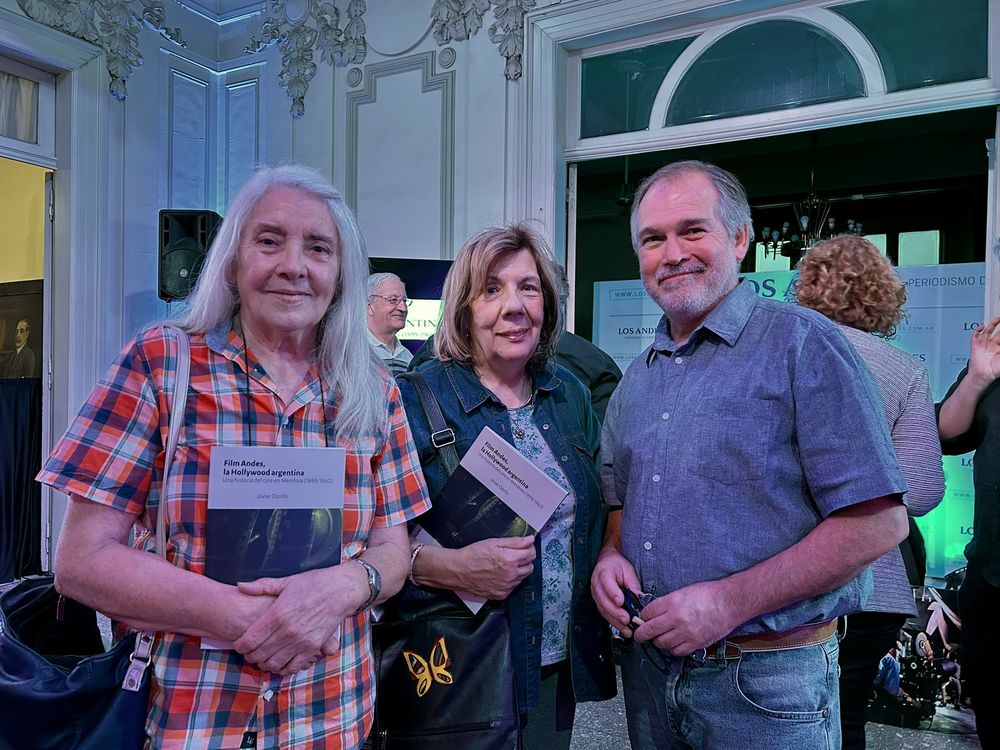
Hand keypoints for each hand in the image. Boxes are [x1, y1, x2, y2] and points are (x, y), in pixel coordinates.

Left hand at [233, 564, 366, 674]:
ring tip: (263, 657)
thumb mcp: (286, 582)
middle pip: (259, 654)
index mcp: (277, 614)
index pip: (250, 640)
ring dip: (264, 663)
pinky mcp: (313, 648)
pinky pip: (293, 667)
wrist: (341, 590)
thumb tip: (239, 586)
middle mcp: (287, 631)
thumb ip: (261, 586)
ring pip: (273, 664)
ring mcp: (301, 642)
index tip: (239, 643)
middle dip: (250, 656)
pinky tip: (280, 662)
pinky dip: (282, 668)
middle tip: (249, 651)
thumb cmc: (314, 583)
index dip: (240, 646)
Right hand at [455, 536, 534, 599]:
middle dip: (525, 560)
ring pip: (523, 578)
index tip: (525, 547)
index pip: (531, 554)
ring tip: (505, 565)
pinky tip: (500, 575)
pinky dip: (510, 581)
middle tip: (514, 556)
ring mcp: (506, 587)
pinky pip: (513, 587)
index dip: (529, 548)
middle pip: (530, 567)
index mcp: (510, 560)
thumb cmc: (473, 555)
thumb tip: (530, 540)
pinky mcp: (501, 595)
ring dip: (519, 571)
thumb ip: (515, 541)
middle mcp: (510, 575)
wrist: (458, 570)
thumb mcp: (494, 542)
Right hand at [590, 547, 640, 636]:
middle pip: (603, 600)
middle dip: (615, 612)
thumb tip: (639, 598)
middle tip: (626, 619)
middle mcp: (596, 584)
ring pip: (603, 610)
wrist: (606, 563)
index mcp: (604, 572)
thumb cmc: (617, 566)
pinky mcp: (599, 603)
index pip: (606, 582)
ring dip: (615, 621)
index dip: (613, 593)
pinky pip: (605, 614)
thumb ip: (633, 584)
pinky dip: (614, 622)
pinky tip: (623, 628)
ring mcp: (596, 595)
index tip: (621, 601)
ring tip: (627, 629)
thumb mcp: (628, 570)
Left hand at [633, 579, 737, 655]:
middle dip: (642, 634)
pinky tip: (674, 643)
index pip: (648, 612)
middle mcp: (677, 618)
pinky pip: (677, 651)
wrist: (730, 602)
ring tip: (660, 638)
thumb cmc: (708, 594)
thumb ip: (667, 603)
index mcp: (672, 601)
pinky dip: (672, 649)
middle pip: (650, 630)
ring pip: (662, 643)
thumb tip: (654, 613)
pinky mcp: (696, 643)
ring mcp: (686, 632)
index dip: (642, 617)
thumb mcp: (683, 592)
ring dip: (658, 641)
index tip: (642, 619)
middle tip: (640, 635)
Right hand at [968, 316, 999, 388]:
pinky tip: (982, 326)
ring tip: (997, 318)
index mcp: (999, 349)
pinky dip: (977, 330)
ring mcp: (983, 345)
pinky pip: (975, 336)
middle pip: (997, 333)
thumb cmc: (995, 369)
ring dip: (992, 325)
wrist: (983, 375)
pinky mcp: (975, 346)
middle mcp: (992, 346)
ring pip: (988, 332)